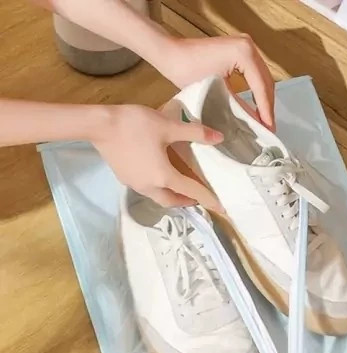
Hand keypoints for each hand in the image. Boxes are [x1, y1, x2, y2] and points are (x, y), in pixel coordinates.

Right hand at [92, 104, 224, 209]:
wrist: (99, 124)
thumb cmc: (135, 125)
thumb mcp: (168, 126)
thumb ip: (195, 133)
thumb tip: (219, 138)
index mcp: (164, 177)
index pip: (191, 192)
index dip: (208, 199)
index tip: (222, 209)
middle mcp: (150, 186)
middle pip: (172, 201)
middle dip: (187, 201)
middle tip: (198, 196)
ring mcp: (135, 184)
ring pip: (158, 197)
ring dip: (172, 196)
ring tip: (180, 186)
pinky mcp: (125, 178)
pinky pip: (147, 189)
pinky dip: (159, 188)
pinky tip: (159, 175)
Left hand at [154, 35, 275, 131]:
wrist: (172, 54)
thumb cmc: (187, 70)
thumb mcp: (215, 92)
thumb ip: (238, 106)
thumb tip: (255, 122)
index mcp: (244, 53)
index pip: (261, 86)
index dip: (266, 109)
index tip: (269, 128)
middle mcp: (248, 46)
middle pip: (266, 81)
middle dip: (268, 105)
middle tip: (269, 127)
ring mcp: (246, 46)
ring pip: (263, 78)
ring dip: (264, 99)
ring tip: (265, 120)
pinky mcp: (241, 50)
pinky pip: (255, 74)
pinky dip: (258, 91)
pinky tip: (258, 107)